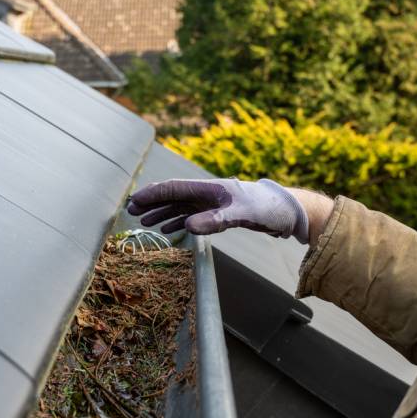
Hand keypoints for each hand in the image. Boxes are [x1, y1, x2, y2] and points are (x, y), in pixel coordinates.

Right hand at [127, 178, 310, 243]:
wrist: (286, 210)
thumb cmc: (266, 208)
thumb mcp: (242, 215)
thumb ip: (215, 220)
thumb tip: (187, 227)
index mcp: (209, 188)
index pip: (173, 189)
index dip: (152, 195)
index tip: (134, 202)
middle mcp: (207, 193)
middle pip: (172, 196)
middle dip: (151, 203)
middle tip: (131, 212)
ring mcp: (212, 202)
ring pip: (180, 206)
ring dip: (162, 213)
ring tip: (144, 221)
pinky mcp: (218, 213)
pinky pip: (191, 215)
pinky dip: (177, 221)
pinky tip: (168, 230)